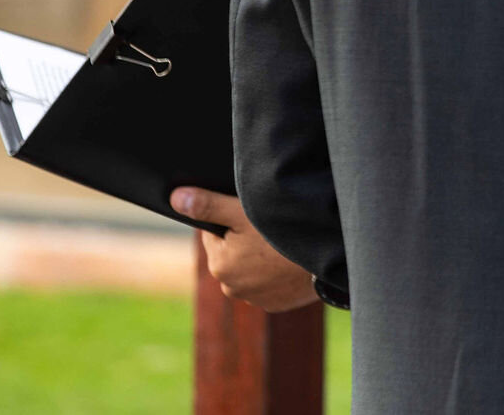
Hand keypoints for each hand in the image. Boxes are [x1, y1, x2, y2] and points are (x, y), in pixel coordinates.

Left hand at [171, 187, 319, 311]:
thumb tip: (175, 198)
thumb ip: (208, 205)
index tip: (253, 215)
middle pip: (233, 253)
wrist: (328, 259)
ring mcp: (256, 299)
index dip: (232, 218)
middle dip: (246, 241)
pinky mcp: (277, 305)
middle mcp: (231, 287)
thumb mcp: (244, 212)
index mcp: (219, 264)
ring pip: (252, 269)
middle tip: (271, 228)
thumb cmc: (283, 232)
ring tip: (284, 244)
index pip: (215, 233)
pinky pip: (271, 284)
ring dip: (262, 258)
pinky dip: (278, 272)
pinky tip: (292, 260)